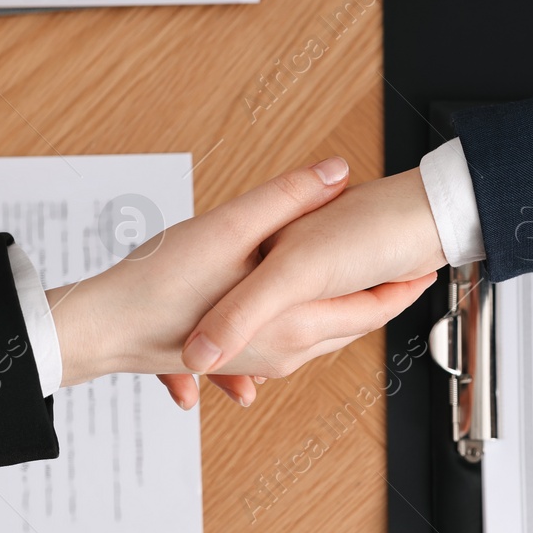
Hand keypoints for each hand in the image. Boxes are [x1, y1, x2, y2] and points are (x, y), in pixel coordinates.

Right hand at [44, 158, 435, 405]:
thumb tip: (336, 170)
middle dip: (379, 297)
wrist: (104, 330)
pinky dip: (297, 324)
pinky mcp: (236, 361)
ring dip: (341, 310)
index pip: (372, 307)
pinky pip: (282, 345)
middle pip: (350, 325)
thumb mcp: (228, 229)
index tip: (427, 259)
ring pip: (318, 336)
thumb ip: (286, 199)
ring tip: (363, 280)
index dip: (403, 282)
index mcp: (295, 323)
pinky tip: (292, 304)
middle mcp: (284, 352)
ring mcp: (260, 363)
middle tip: (406, 267)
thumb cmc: (159, 285)